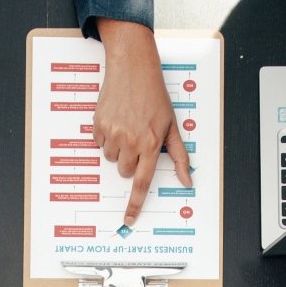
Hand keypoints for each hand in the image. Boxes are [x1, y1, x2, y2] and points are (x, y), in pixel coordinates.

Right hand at [94, 19, 193, 226]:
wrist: (133, 68)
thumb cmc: (154, 95)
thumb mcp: (172, 126)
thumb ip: (179, 156)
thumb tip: (187, 179)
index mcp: (150, 144)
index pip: (142, 183)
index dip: (134, 204)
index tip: (129, 219)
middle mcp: (130, 141)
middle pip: (125, 172)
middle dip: (131, 162)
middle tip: (137, 141)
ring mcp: (112, 133)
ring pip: (112, 159)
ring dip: (118, 149)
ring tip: (127, 126)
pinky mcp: (98, 125)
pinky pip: (100, 143)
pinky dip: (107, 136)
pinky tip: (117, 119)